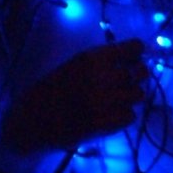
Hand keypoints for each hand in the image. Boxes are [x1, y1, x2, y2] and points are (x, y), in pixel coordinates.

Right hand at [0, 39, 149, 156]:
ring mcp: (107, 102)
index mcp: (93, 59)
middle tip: (125, 81)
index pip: (134, 49)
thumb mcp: (73, 65)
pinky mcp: (107, 124)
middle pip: (140, 73)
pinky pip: (130, 116)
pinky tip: (110, 115)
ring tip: (115, 100)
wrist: (32, 121)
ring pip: (138, 95)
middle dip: (135, 77)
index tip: (134, 57)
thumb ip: (100, 62)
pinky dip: (123, 116)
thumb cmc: (50, 90)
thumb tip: (130, 60)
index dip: (136, 53)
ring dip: (130, 96)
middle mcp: (103, 78)